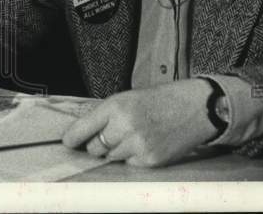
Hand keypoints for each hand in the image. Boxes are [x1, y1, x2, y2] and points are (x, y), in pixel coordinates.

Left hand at [61, 78, 217, 166]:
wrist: (194, 108)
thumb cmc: (159, 101)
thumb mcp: (128, 98)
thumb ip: (106, 115)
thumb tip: (83, 133)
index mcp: (115, 106)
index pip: (83, 128)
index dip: (72, 138)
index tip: (67, 143)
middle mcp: (124, 126)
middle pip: (94, 148)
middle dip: (98, 144)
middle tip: (112, 135)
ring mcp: (138, 145)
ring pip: (111, 158)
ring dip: (116, 151)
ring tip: (133, 136)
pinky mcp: (150, 160)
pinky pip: (129, 164)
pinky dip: (133, 157)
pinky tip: (145, 144)